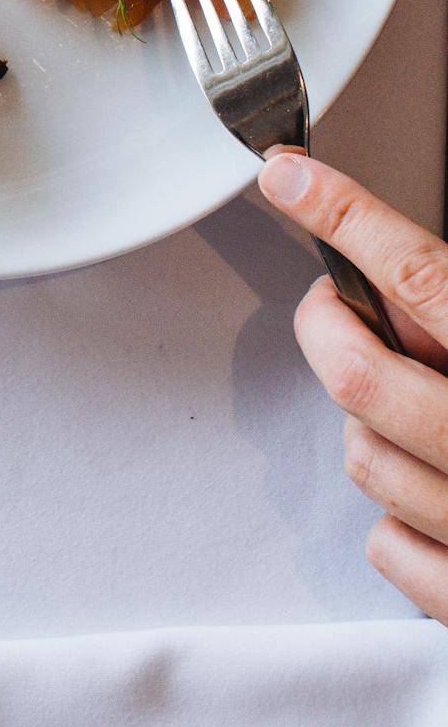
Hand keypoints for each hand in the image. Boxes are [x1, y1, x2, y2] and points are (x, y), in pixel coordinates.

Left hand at [259, 153, 447, 617]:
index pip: (422, 277)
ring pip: (365, 459)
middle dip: (328, 324)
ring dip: (367, 420)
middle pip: (361, 375)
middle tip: (339, 301)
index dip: (346, 215)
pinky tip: (435, 485)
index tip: (293, 179)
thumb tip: (406, 274)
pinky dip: (396, 516)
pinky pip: (390, 547)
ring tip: (413, 399)